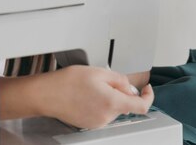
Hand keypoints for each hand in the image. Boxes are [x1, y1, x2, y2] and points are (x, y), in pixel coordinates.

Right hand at [39, 65, 153, 129]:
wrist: (47, 94)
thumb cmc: (68, 82)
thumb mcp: (99, 71)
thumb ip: (120, 80)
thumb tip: (130, 87)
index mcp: (112, 102)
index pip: (141, 106)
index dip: (148, 96)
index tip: (146, 89)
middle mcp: (106, 116)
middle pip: (125, 105)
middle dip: (120, 92)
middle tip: (105, 80)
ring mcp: (98, 122)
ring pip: (113, 108)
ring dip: (109, 97)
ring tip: (91, 87)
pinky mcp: (89, 124)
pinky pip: (102, 113)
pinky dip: (99, 103)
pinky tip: (86, 95)